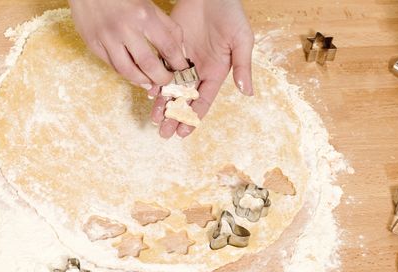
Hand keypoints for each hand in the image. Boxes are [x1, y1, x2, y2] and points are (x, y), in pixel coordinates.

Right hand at [69, 0, 188, 94]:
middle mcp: (125, 28)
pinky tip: (134, 74)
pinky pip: (112, 66)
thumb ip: (168, 27)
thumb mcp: (149, 5)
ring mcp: (107, 37)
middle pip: (149, 65)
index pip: (168, 48)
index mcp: (143, 15)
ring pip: (128, 71)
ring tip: (151, 82)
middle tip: (167, 80)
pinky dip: (125, 74)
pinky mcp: (92, 43)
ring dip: (143, 81)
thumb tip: (181, 51)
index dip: (178, 64)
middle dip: (162, 78)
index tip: (182, 70)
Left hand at [151, 0, 253, 137]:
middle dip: (175, 116)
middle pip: (185, 99)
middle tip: (164, 133)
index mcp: (216, 73)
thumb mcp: (242, 40)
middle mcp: (199, 71)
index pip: (203, 101)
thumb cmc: (231, 13)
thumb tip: (248, 93)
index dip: (193, 117)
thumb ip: (243, 67)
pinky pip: (160, 68)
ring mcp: (183, 60)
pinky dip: (155, 81)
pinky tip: (149, 93)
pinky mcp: (170, 48)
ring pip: (171, 88)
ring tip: (155, 119)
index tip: (182, 132)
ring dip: (164, 104)